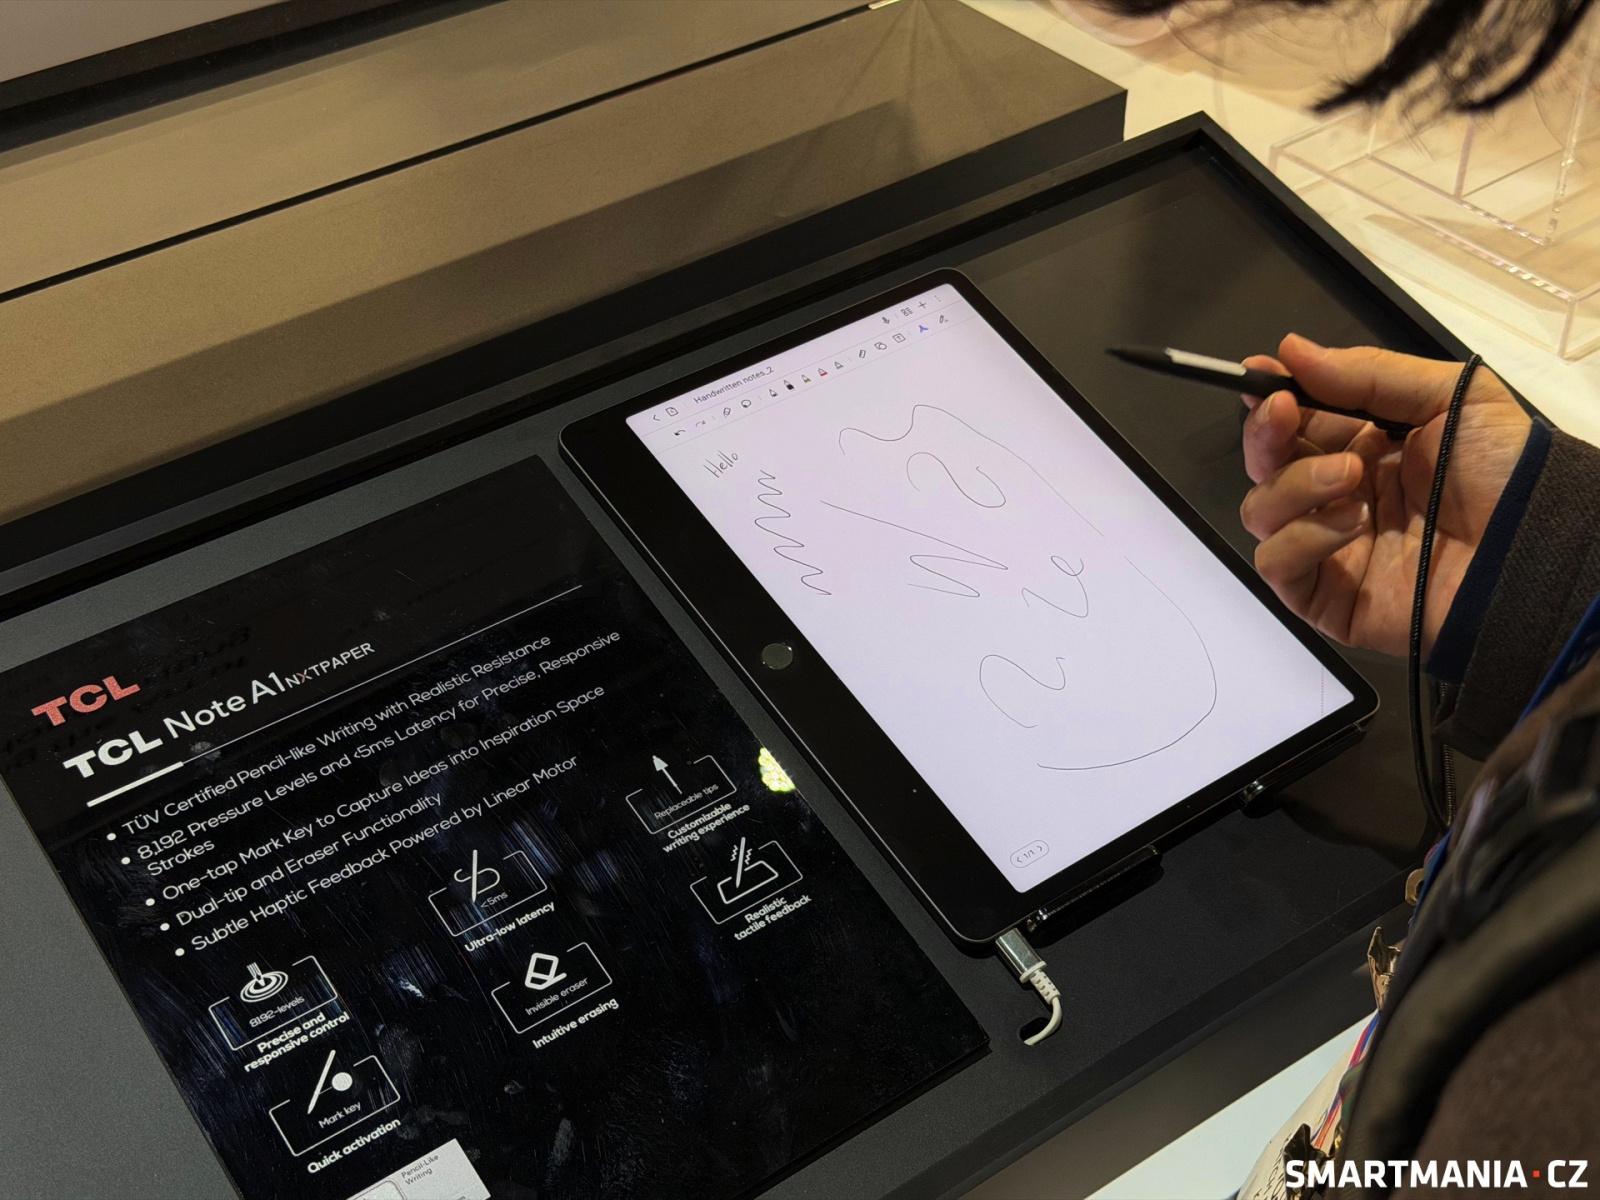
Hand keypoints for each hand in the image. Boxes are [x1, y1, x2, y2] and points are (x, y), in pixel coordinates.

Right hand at [1238, 334, 1529, 656]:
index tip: (1258, 375)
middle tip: (1285, 413)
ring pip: (1260, 511)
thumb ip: (1368, 372)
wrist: (1533, 547)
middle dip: (1266, 434)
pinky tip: (1352, 523)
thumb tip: (1288, 350)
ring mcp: (1328, 548)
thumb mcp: (1452, 397)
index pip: (1295, 424)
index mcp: (1364, 448)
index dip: (1271, 401)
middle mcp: (1337, 496)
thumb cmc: (1504, 470)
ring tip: (1350, 476)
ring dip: (1294, 484)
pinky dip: (1303, 537)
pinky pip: (1276, 563)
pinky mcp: (1324, 597)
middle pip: (1264, 466)